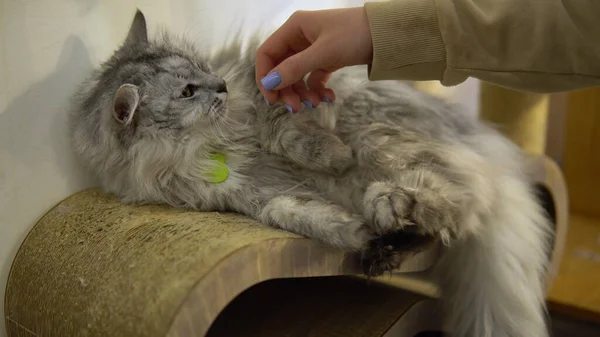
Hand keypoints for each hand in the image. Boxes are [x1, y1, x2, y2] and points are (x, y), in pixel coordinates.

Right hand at [255, 7, 372, 111]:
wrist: (387, 34)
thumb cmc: (355, 34)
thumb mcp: (323, 53)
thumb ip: (295, 69)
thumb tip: (269, 84)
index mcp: (294, 28)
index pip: (267, 54)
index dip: (265, 77)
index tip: (272, 99)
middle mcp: (300, 37)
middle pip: (281, 68)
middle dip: (287, 90)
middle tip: (295, 108)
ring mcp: (313, 49)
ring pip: (297, 76)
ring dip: (303, 93)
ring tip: (316, 104)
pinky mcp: (327, 59)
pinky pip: (314, 78)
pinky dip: (318, 90)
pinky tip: (329, 98)